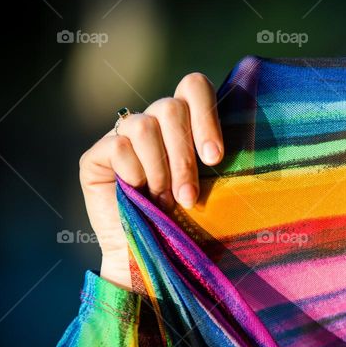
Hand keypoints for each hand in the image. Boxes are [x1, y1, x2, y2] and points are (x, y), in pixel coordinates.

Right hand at [79, 73, 223, 289]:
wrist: (153, 261)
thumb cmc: (192, 225)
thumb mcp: (217, 189)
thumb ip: (220, 155)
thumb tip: (249, 126)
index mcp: (186, 124)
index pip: (193, 85)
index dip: (206, 115)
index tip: (215, 158)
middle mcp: (154, 123)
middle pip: (170, 107)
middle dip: (184, 155)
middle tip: (189, 196)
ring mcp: (123, 136)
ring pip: (144, 125)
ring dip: (160, 169)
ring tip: (163, 200)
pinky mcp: (96, 155)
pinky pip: (117, 145)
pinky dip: (133, 173)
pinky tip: (136, 194)